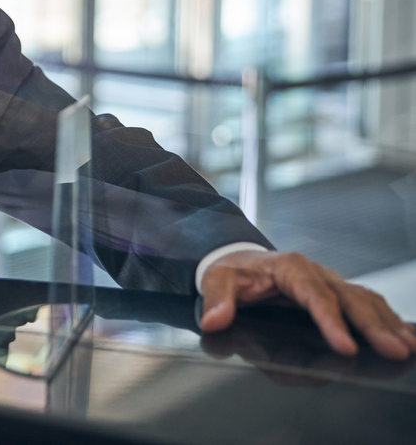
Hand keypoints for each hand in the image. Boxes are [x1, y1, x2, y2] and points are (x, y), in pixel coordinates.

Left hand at [200, 250, 415, 360]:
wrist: (238, 260)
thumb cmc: (231, 271)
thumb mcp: (215, 280)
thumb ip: (215, 299)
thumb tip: (214, 320)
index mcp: (289, 267)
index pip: (315, 296)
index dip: (331, 322)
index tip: (345, 347)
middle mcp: (317, 273)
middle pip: (350, 299)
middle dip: (374, 326)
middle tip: (395, 350)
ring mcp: (331, 283)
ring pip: (365, 301)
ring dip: (389, 324)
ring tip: (408, 347)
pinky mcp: (338, 294)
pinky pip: (368, 305)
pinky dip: (389, 320)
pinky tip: (407, 336)